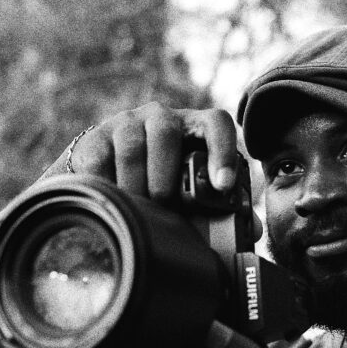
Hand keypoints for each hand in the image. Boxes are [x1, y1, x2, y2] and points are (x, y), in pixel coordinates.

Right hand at [42, 102, 238, 198]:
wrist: (107, 174)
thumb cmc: (162, 184)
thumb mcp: (192, 191)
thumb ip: (223, 209)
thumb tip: (251, 229)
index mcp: (194, 127)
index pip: (216, 124)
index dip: (222, 150)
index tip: (223, 185)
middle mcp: (161, 118)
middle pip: (165, 132)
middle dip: (166, 176)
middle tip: (165, 205)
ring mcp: (126, 124)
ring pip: (131, 146)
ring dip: (136, 184)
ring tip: (140, 209)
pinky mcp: (95, 138)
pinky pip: (100, 159)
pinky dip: (107, 184)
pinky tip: (113, 201)